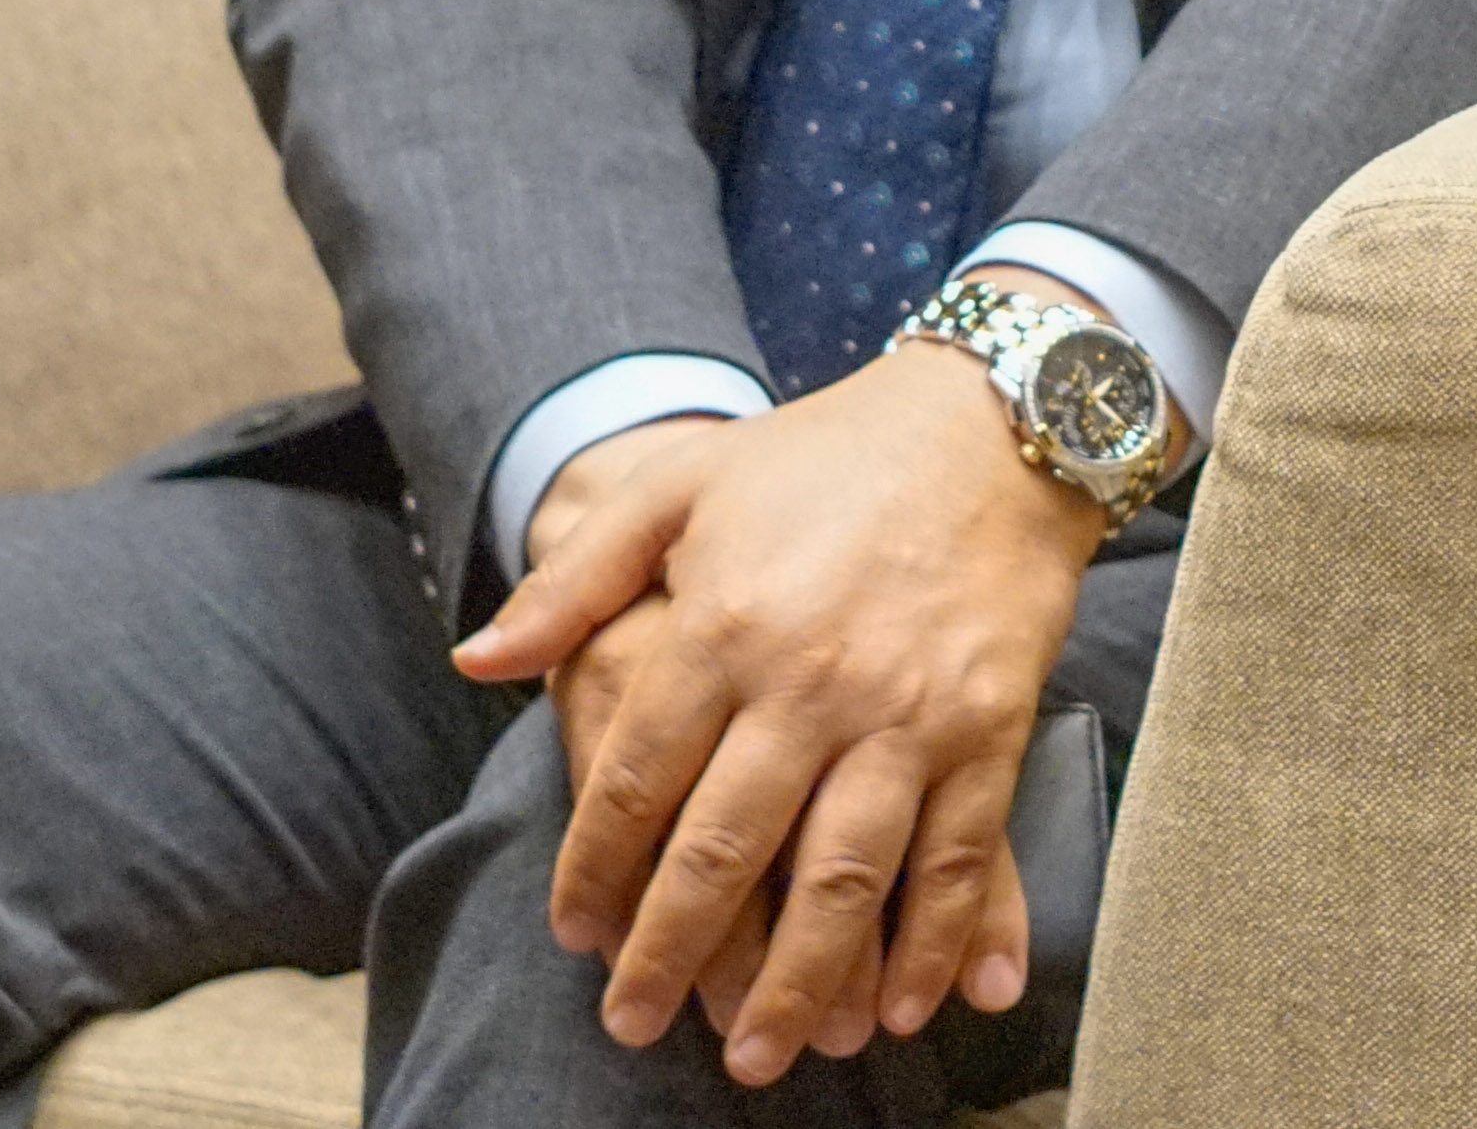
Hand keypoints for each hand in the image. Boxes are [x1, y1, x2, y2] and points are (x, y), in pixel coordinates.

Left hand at [459, 325, 1100, 1082]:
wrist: (1000, 419)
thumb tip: (476, 661)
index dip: (596, 869)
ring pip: (841, 878)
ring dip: (799, 982)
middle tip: (632, 1027)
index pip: (637, 780)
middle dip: (672, 956)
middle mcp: (812, 682)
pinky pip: (955, 855)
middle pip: (726, 853)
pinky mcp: (990, 724)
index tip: (574, 934)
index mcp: (724, 624)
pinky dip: (929, 942)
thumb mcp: (684, 486)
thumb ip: (574, 579)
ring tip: (758, 1057)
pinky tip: (897, 1005)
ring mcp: (909, 711)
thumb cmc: (827, 453)